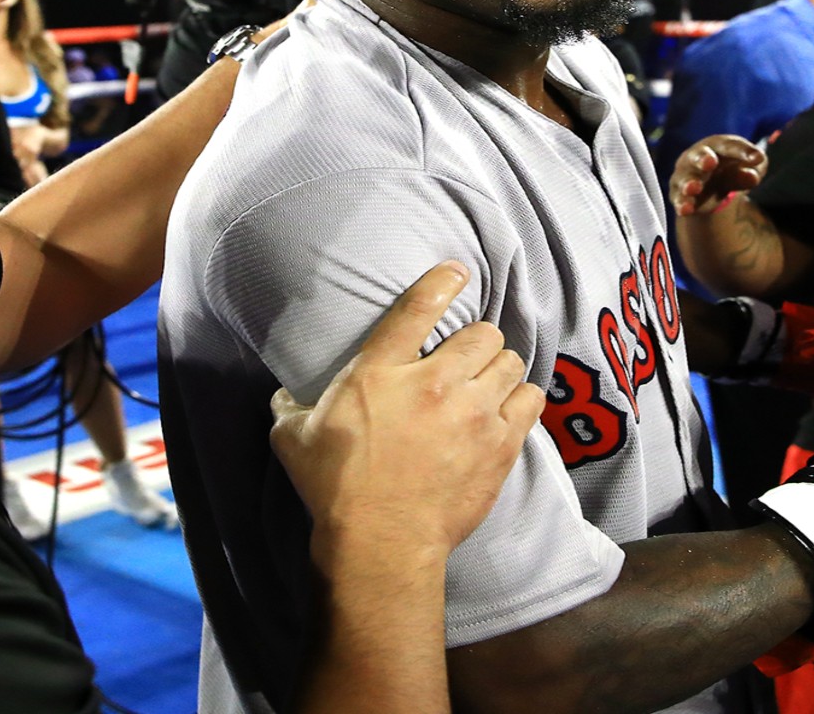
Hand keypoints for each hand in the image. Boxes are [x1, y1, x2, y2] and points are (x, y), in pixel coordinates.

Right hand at [269, 261, 545, 564]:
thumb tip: (283, 396)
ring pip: (510, 363)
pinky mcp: (500, 444)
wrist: (380, 542)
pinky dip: (520, 400)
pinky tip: (508, 409)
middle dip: (477, 342)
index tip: (456, 272)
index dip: (443, 280)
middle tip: (467, 360)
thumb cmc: (334, 489)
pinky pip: (530, 400)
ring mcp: (473, 412)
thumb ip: (291, 406)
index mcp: (381, 369)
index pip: (419, 305)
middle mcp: (434, 381)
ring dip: (499, 371)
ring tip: (488, 385)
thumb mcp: (294, 438)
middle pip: (482, 333)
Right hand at [669, 134, 765, 216]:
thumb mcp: (747, 170)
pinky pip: (678, 198)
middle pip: (699, 155)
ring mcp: (686, 175)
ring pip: (685, 178)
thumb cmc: (732, 170)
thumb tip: (752, 176)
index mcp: (718, 146)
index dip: (743, 151)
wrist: (711, 186)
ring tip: (694, 188)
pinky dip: (682, 204)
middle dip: (703, 159)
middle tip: (710, 163)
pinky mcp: (678, 193)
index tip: (758, 158)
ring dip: (689, 183)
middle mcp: (698, 157)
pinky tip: (686, 210)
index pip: (730, 146)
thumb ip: (752, 171)